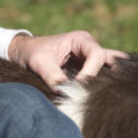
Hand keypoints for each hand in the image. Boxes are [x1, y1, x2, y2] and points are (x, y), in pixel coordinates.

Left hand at [8, 31, 126, 88]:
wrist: (24, 53)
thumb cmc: (31, 53)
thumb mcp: (38, 63)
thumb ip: (52, 76)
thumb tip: (65, 93)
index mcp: (80, 39)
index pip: (97, 55)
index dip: (91, 72)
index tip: (77, 86)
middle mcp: (89, 48)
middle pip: (110, 61)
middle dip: (110, 76)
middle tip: (107, 93)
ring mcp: (90, 59)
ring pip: (111, 68)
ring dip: (111, 81)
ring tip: (113, 96)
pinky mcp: (88, 70)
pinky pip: (103, 76)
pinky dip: (105, 86)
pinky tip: (108, 98)